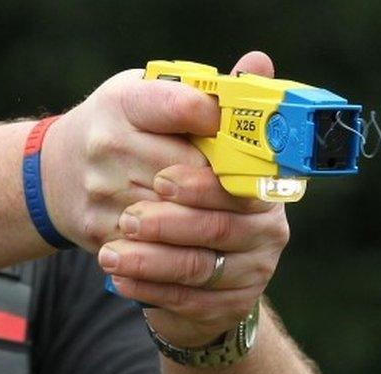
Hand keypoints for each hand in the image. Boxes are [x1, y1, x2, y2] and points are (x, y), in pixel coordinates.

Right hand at [41, 51, 271, 251]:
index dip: (220, 121)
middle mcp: (108, 145)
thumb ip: (207, 87)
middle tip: (252, 185)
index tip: (237, 133)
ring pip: (183, 214)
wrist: (55, 173)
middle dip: (227, 179)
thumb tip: (261, 63)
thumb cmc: (122, 128)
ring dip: (216, 216)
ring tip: (234, 214)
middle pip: (193, 170)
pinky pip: (161, 248)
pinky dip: (190, 246)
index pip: (184, 107)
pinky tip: (206, 242)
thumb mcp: (151, 94)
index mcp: (124, 103)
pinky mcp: (102, 231)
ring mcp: (103, 191)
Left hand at [87, 51, 284, 347]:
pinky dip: (155, 292)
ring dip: (155, 262)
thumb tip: (256, 61)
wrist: (194, 253)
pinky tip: (123, 279)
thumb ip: (221, 104)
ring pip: (204, 271)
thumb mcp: (199, 139)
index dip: (203, 186)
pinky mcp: (232, 304)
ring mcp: (254, 272)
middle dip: (171, 226)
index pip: (243, 189)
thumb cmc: (188, 185)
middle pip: (223, 231)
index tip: (161, 179)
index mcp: (267, 189)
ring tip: (111, 253)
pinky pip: (193, 303)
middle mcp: (269, 232)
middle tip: (127, 218)